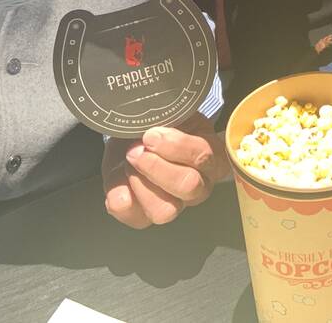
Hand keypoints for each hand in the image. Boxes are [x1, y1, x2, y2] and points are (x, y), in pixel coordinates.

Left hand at [102, 114, 229, 228]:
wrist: (135, 132)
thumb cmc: (159, 123)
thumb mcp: (167, 113)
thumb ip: (166, 117)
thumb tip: (151, 130)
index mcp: (212, 158)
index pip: (204, 157)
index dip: (176, 145)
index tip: (151, 134)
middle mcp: (199, 187)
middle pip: (188, 186)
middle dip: (156, 166)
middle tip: (135, 150)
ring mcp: (174, 206)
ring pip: (165, 210)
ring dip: (140, 183)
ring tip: (127, 163)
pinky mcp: (145, 217)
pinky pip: (136, 218)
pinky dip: (121, 197)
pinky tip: (119, 179)